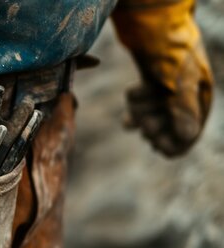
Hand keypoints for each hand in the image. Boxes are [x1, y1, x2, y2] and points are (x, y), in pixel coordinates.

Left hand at [113, 0, 213, 156]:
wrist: (152, 18)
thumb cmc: (170, 47)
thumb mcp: (179, 79)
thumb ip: (183, 109)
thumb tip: (186, 138)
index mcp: (200, 100)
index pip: (188, 137)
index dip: (171, 144)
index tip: (155, 142)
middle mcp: (185, 97)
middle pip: (165, 131)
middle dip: (152, 126)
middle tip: (144, 121)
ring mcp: (167, 91)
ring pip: (150, 118)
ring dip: (141, 114)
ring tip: (137, 100)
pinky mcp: (151, 83)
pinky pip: (140, 105)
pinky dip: (134, 101)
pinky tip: (132, 90)